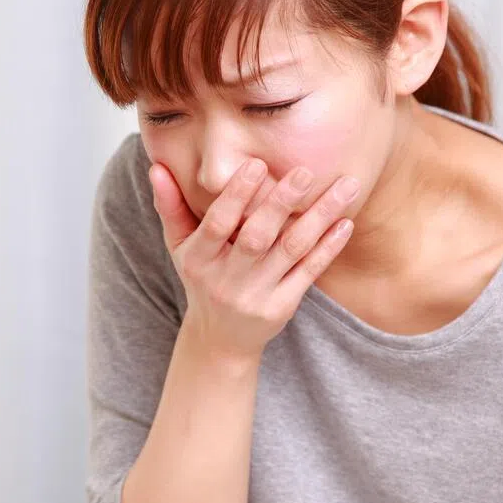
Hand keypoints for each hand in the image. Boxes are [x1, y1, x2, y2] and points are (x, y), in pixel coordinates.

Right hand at [149, 158, 358, 358]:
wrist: (220, 338)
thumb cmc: (201, 278)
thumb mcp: (179, 246)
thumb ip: (170, 205)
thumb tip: (156, 167)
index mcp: (197, 259)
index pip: (217, 224)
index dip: (236, 195)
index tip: (257, 165)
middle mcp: (226, 279)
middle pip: (256, 237)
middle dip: (280, 204)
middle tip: (305, 172)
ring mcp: (256, 295)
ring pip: (291, 250)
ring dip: (320, 217)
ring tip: (345, 187)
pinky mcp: (281, 307)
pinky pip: (308, 272)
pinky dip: (328, 247)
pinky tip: (345, 222)